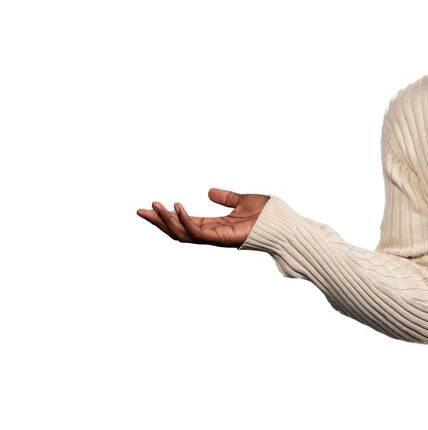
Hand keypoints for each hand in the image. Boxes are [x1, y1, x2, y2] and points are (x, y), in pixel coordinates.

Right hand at [136, 188, 269, 246]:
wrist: (286, 222)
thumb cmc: (270, 214)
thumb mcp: (242, 200)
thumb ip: (226, 197)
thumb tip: (209, 191)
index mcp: (216, 226)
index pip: (185, 223)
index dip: (167, 216)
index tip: (149, 207)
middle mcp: (214, 234)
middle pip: (178, 231)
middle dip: (158, 222)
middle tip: (140, 211)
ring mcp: (218, 238)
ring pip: (183, 234)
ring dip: (166, 221)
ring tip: (154, 206)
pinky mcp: (223, 238)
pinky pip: (198, 232)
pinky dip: (185, 221)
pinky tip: (177, 207)